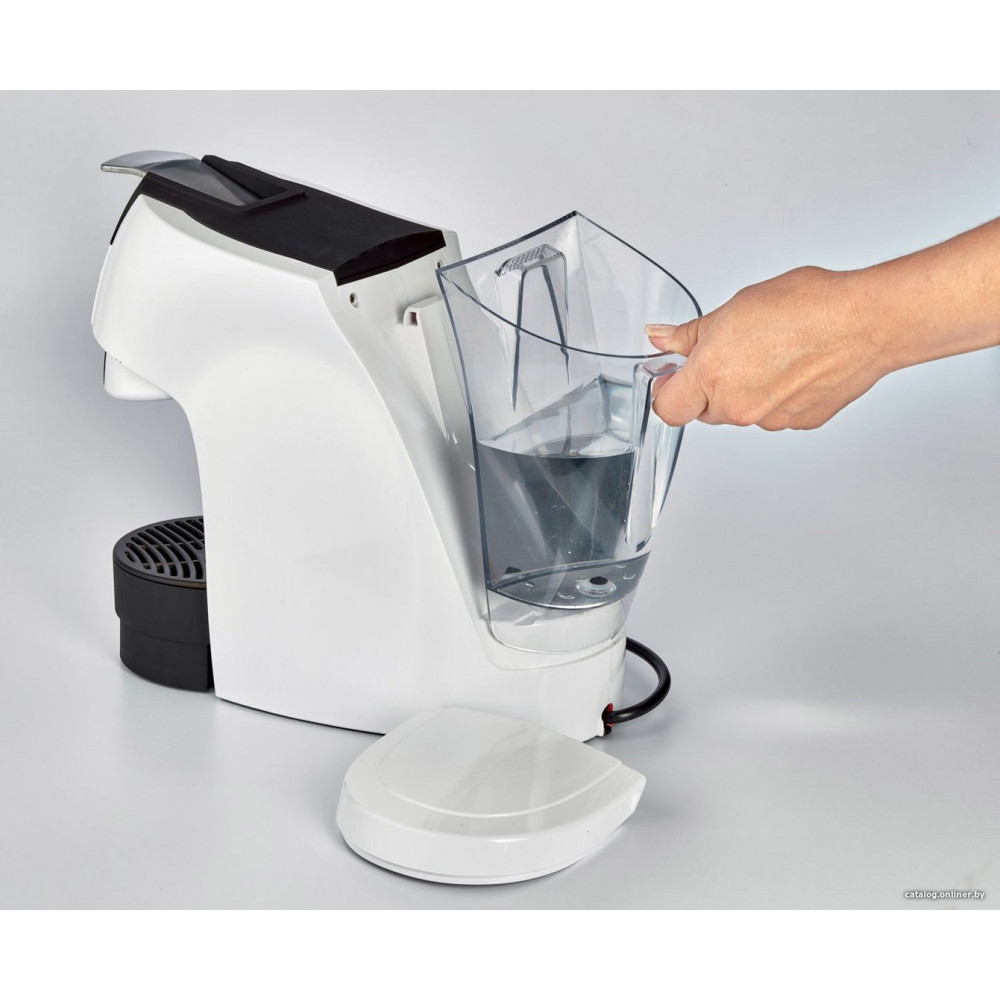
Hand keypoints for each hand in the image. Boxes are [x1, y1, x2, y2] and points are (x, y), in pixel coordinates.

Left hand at [647, 266, 890, 430]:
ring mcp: (769, 420)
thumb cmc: (808, 307)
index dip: (667, 390)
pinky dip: (777, 396)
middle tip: (733, 352)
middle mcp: (738, 406)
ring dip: (746, 391)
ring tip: (771, 354)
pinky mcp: (798, 424)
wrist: (866, 322)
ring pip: (740, 412)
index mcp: (713, 376)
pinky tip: (794, 367)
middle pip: (704, 410)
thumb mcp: (734, 309)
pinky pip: (773, 414)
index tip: (673, 377)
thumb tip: (662, 338)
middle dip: (710, 386)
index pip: (667, 407)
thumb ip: (691, 334)